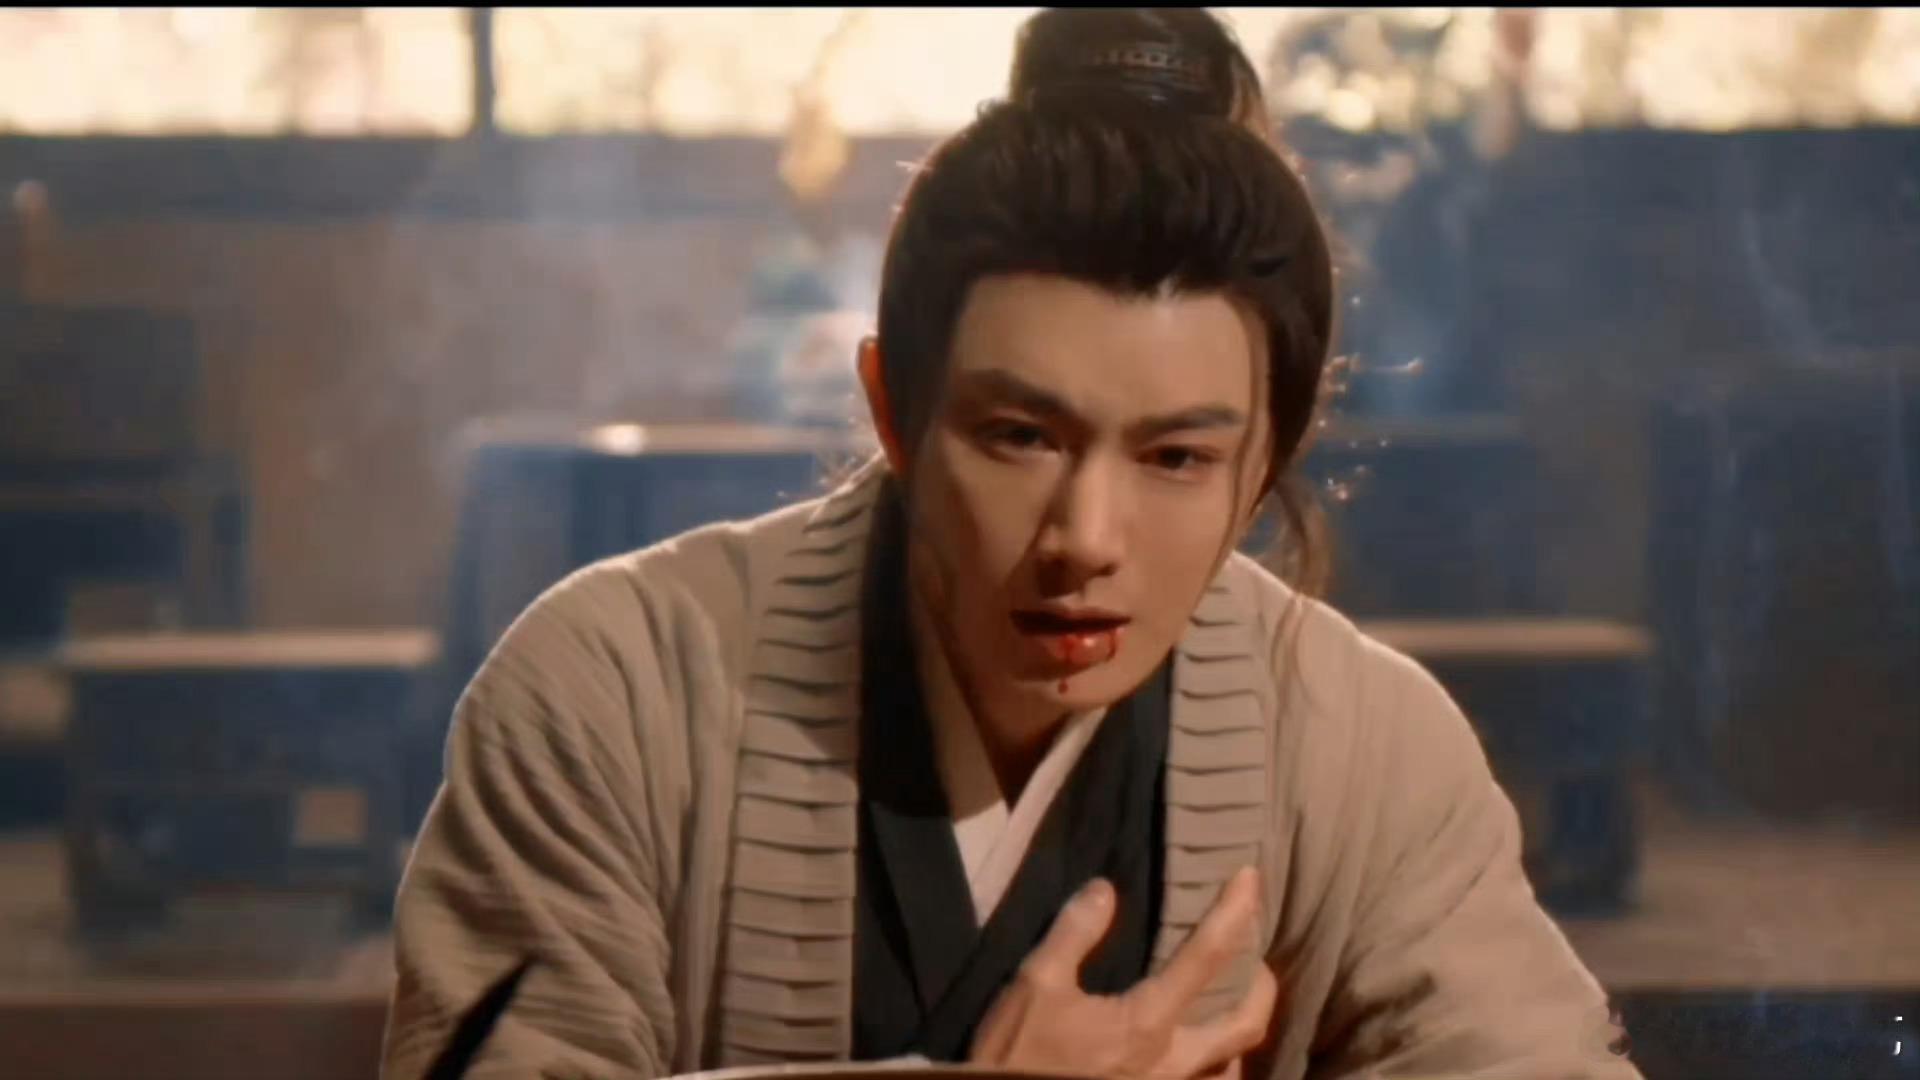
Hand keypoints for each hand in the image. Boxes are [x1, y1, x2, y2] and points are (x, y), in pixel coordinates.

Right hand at [969, 866, 1278, 1079]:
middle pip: (1246, 1022)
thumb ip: (1074, 934)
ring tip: (1233, 1008)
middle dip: (1262, 984)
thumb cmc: (1021, 1056)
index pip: (1207, 955)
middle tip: (1257, 956)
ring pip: (1233, 1067)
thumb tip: (1105, 890)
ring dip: (1241, 1034)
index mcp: (1148, 1023)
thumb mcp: (1035, 985)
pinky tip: (1204, 1057)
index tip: (1250, 878)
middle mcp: (1174, 1063)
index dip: (1235, 911)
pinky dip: (1217, 1068)